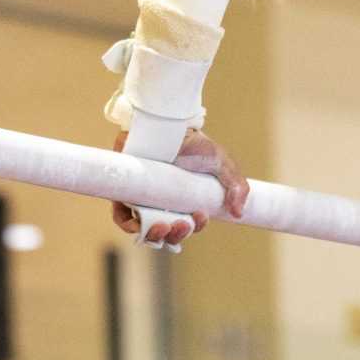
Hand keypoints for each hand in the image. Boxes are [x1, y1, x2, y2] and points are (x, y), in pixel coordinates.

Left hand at [110, 126, 248, 249]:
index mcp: (184, 202)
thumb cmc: (192, 142)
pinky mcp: (124, 193)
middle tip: (181, 224)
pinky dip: (130, 226)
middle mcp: (163, 204)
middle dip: (175, 237)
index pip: (188, 226)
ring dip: (155, 236)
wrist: (166, 123)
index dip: (194, 228)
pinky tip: (140, 224)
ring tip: (164, 226)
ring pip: (145, 231)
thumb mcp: (221, 162)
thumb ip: (236, 186)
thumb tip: (238, 213)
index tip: (200, 216)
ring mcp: (142, 200)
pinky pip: (122, 217)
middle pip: (166, 234)